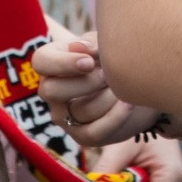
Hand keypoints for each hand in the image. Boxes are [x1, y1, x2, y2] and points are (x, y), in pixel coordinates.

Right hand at [35, 31, 163, 146]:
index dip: (62, 63)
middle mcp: (53, 92)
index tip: (90, 61)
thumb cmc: (116, 58)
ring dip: (107, 97)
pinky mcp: (83, 136)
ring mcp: (65, 117)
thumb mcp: (106, 45)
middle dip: (85, 82)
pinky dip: (115, 116)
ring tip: (123, 86)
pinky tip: (129, 103)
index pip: (40, 61)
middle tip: (108, 75)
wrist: (140, 86)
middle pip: (50, 91)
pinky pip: (94, 132)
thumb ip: (92, 44)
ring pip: (80, 110)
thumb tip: (77, 47)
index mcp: (54, 64)